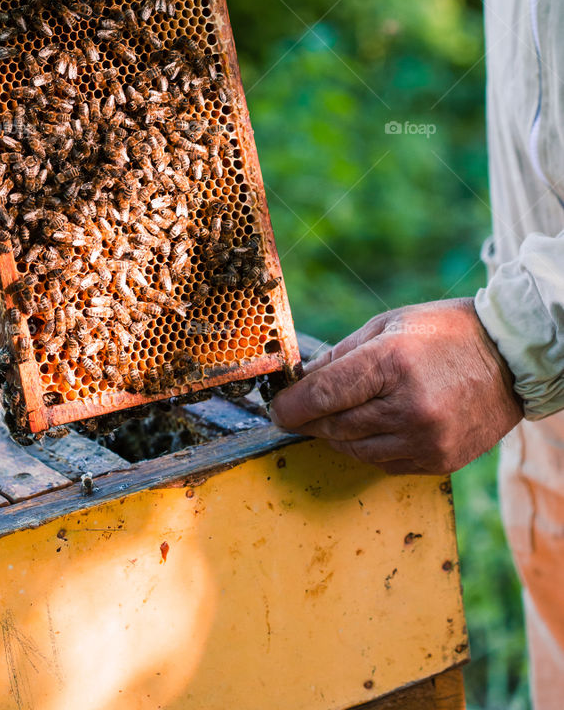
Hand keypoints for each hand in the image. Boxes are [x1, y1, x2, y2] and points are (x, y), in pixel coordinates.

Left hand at [270, 298, 523, 474]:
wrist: (510, 359)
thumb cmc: (445, 332)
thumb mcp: (388, 324)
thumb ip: (342, 354)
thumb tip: (303, 380)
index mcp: (391, 362)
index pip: (324, 395)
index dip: (292, 406)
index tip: (278, 409)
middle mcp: (408, 406)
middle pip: (335, 426)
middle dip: (311, 420)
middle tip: (300, 412)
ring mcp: (426, 438)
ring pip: (355, 450)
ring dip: (337, 436)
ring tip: (336, 417)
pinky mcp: (439, 461)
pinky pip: (385, 463)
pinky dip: (369, 448)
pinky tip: (373, 427)